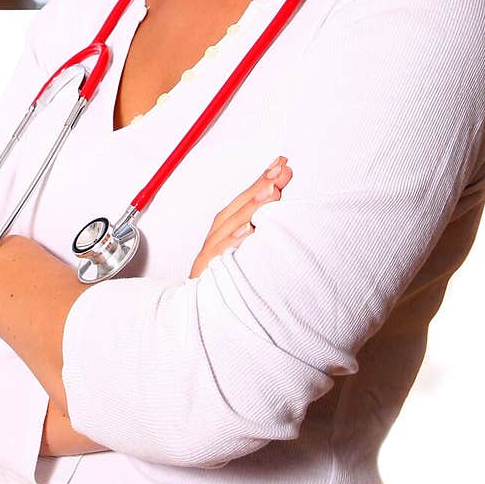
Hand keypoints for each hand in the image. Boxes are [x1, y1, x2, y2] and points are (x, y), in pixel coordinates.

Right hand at [189, 156, 292, 278]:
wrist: (202, 320)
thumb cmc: (228, 287)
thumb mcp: (246, 258)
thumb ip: (258, 230)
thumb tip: (278, 201)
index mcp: (225, 234)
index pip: (244, 202)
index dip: (262, 181)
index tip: (282, 162)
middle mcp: (216, 241)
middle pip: (236, 209)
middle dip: (259, 188)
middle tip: (281, 170)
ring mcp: (210, 258)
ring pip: (229, 229)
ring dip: (250, 210)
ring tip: (271, 192)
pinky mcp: (207, 278)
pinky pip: (220, 259)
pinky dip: (232, 244)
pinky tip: (247, 232)